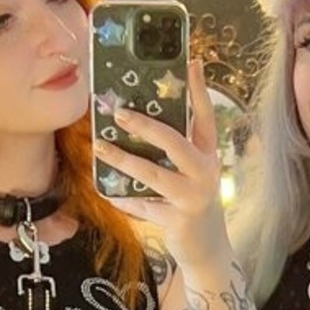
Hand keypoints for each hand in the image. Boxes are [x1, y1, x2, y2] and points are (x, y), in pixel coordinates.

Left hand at [94, 60, 228, 271]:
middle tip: (119, 112)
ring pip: (153, 174)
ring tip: (100, 146)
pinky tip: (107, 191)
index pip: (206, 116)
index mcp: (208, 154)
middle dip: (145, 126)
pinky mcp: (177, 220)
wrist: (207, 248)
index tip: (191, 62)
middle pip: (174, 142)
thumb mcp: (194, 172)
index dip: (199, 90)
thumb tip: (140, 122)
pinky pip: (143, 206)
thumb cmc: (192, 202)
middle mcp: (204, 173)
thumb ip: (176, 150)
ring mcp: (191, 198)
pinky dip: (123, 199)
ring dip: (123, 160)